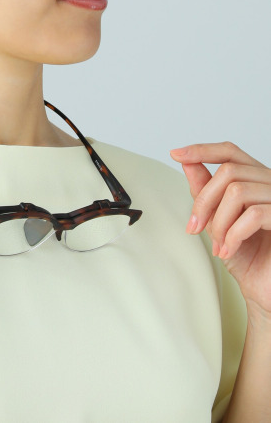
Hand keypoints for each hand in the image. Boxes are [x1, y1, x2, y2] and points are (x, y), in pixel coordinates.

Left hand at [170, 141, 270, 321]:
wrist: (263, 288)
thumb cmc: (245, 254)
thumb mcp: (217, 219)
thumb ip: (206, 191)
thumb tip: (188, 163)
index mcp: (255, 180)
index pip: (230, 152)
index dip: (203, 150)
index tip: (176, 154)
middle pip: (229, 171)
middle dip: (204, 201)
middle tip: (195, 228)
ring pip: (238, 191)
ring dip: (219, 222)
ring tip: (218, 244)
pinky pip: (255, 215)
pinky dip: (233, 234)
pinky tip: (228, 250)